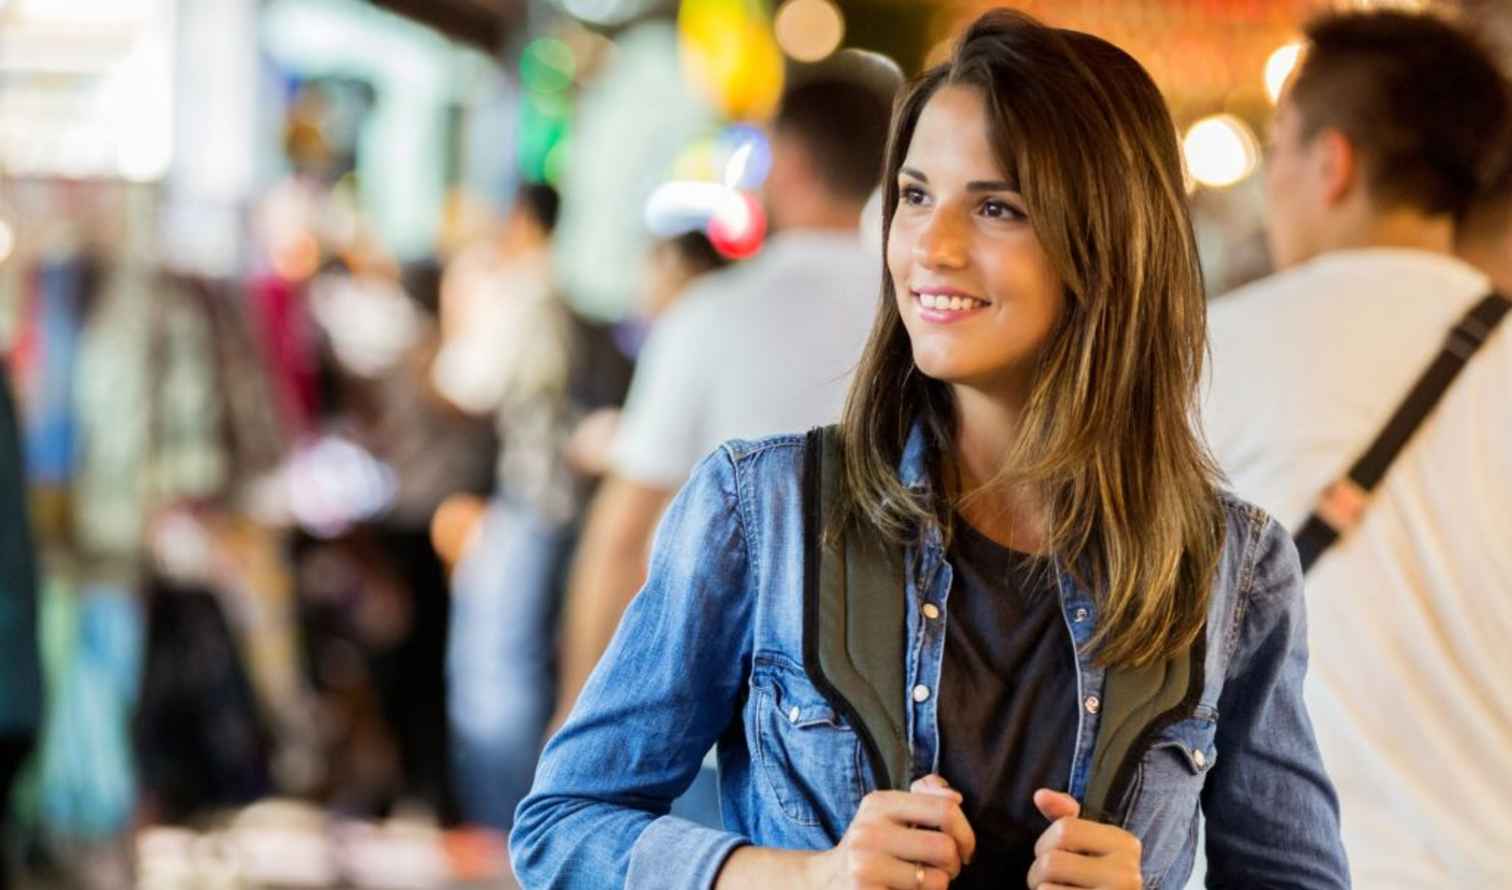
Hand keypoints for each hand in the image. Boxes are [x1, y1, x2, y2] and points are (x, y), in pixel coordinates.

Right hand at [808, 775, 976, 889]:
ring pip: (937, 881)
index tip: (964, 848)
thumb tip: (956, 798)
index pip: (945, 809)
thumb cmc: (872, 846)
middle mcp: (869, 832)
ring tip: (921, 883)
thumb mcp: (890, 812)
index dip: (966, 833)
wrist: (826, 880)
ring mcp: (865, 866)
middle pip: (945, 848)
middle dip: (954, 865)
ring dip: (938, 887)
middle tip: (943, 870)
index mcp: (879, 803)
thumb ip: (925, 796)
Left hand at [1025, 790, 1140, 888]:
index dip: (1046, 842)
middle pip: (1051, 861)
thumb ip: (1065, 817)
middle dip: (1038, 872)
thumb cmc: (1095, 878)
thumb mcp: (1087, 844)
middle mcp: (1128, 874)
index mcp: (1126, 844)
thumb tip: (1041, 795)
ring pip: (1047, 888)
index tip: (1056, 854)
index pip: (1064, 829)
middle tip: (1050, 882)